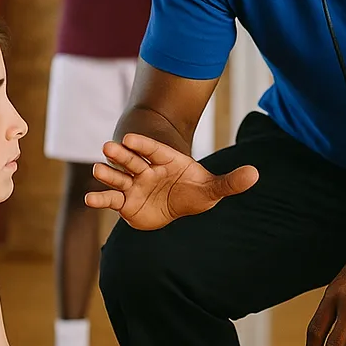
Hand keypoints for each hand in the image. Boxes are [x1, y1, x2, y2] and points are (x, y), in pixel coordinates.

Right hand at [86, 133, 258, 229]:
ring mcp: (134, 185)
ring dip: (108, 173)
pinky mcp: (125, 202)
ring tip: (98, 171)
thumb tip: (256, 174)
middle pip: (133, 160)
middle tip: (109, 146)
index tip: (131, 137)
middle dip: (122, 154)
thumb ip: (230, 182)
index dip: (143, 144)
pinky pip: (112, 199)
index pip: (154, 150)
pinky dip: (100, 198)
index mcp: (167, 161)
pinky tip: (90, 198)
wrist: (177, 207)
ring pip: (119, 177)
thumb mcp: (212, 189)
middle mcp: (147, 170)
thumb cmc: (194, 191)